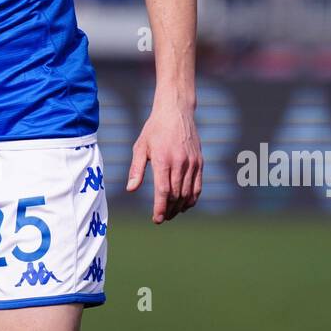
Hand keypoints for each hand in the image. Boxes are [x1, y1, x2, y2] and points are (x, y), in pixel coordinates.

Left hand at [125, 102, 201, 223]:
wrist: (176, 111)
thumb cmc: (155, 129)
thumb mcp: (140, 146)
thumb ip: (136, 169)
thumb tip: (130, 189)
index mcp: (163, 159)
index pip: (163, 191)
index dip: (160, 208)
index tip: (156, 219)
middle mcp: (180, 162)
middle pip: (176, 195)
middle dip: (168, 210)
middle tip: (161, 218)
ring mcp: (192, 163)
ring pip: (188, 193)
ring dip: (180, 207)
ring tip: (171, 213)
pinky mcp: (199, 162)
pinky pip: (198, 186)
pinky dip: (192, 198)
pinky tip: (185, 204)